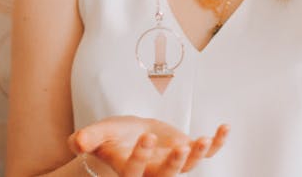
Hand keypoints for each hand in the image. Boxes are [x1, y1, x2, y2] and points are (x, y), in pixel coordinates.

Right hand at [68, 115, 229, 175]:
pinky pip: (206, 152)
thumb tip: (77, 141)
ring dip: (198, 155)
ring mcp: (172, 163)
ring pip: (187, 167)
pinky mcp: (186, 152)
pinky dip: (217, 143)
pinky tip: (224, 129)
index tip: (146, 136)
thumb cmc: (114, 136)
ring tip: (202, 139)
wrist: (131, 135)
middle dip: (174, 164)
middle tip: (180, 147)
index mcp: (129, 170)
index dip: (140, 157)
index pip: (134, 170)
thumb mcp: (100, 133)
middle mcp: (152, 171)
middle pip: (166, 176)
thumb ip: (88, 138)